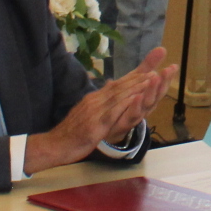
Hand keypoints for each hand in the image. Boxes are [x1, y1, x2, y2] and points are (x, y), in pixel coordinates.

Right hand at [29, 47, 175, 170]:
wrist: (54, 145)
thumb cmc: (70, 132)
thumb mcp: (86, 114)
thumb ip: (98, 103)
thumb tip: (109, 91)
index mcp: (95, 98)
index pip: (118, 84)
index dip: (135, 75)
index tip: (150, 67)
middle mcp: (95, 101)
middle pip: (121, 86)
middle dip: (140, 75)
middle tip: (157, 66)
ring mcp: (95, 112)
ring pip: (119, 96)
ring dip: (136, 86)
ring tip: (152, 77)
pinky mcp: (96, 125)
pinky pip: (113, 113)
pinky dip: (126, 104)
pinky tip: (137, 99)